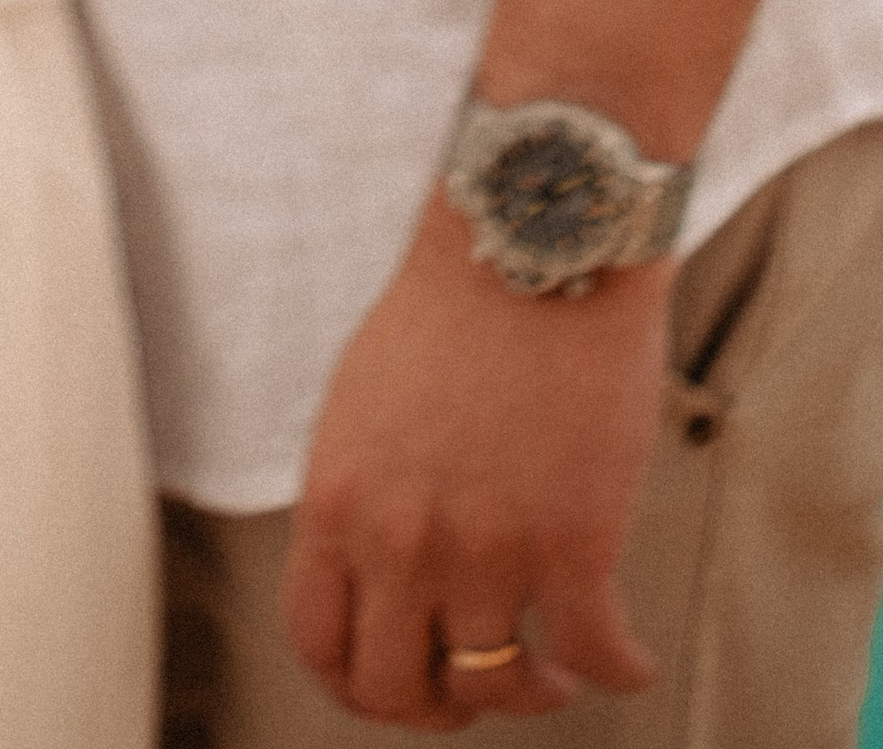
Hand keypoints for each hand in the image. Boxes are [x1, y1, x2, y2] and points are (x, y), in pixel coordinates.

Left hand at [282, 196, 666, 724]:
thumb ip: (361, 498)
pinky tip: (627, 658)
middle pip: (398, 690)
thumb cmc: (450, 312)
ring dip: (530, 690)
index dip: (359, 688)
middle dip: (439, 705)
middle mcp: (400, 539)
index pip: (320, 646)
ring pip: (498, 686)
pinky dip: (619, 673)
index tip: (401, 687)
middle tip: (475, 687)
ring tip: (552, 668)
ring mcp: (487, 548)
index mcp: (336, 500)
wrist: (529, 244)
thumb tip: (376, 578)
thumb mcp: (360, 407)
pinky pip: (598, 660)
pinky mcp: (575, 544)